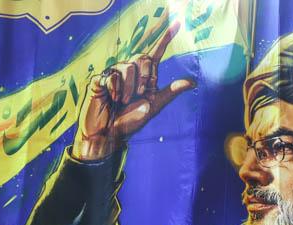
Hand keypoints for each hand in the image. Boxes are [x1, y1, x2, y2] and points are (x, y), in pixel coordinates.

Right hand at [73, 21, 194, 161]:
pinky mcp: (100, 79)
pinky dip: (116, 90)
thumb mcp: (154, 107)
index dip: (166, 37)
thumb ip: (170, 92)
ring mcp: (114, 74)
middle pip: (143, 58)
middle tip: (140, 95)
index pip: (156, 52)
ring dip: (130, 88)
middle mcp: (130, 71)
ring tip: (124, 101)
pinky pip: (112, 75)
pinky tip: (113, 99)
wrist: (110, 135)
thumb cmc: (131, 121)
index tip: (178, 22)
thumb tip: (192, 82)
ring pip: (128, 67)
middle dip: (145, 79)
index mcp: (144, 76)